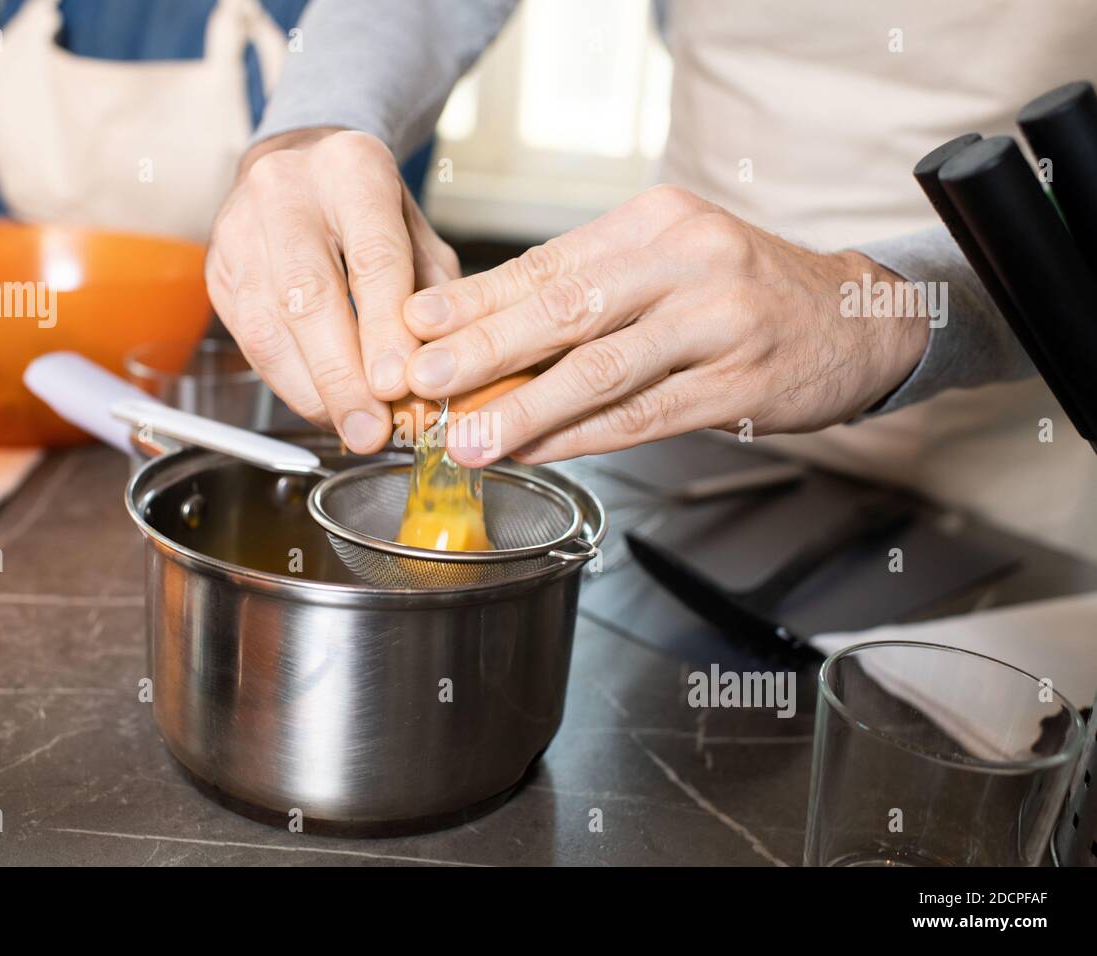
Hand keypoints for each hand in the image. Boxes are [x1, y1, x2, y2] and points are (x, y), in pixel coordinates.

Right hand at [207, 128, 459, 451]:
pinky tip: (323, 406)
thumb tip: (436, 372)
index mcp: (352, 170)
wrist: (301, 165)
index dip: (384, 330)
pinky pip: (249, 341)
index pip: (372, 258)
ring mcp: (240, 230)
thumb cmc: (368, 208)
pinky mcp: (219, 270)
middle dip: (343, 376)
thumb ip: (432, 293)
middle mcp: (286, 192)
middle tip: (371, 430)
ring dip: (313, 390)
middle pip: (310, 297)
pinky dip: (289, 383)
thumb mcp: (416, 230)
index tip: (398, 387)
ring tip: (352, 429)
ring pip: (270, 327)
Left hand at [400, 186, 930, 464]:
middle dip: (486, 346)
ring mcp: (719, 322)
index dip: (477, 298)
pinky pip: (645, 416)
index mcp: (655, 222)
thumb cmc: (740, 291)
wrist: (856, 318)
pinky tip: (538, 452)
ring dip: (527, 407)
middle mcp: (688, 261)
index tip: (414, 324)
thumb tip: (484, 334)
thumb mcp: (668, 262)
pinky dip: (583, 437)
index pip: (548, 262)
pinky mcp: (741, 383)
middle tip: (424, 376)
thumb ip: (587, 291)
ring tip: (469, 437)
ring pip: (603, 369)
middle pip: (568, 307)